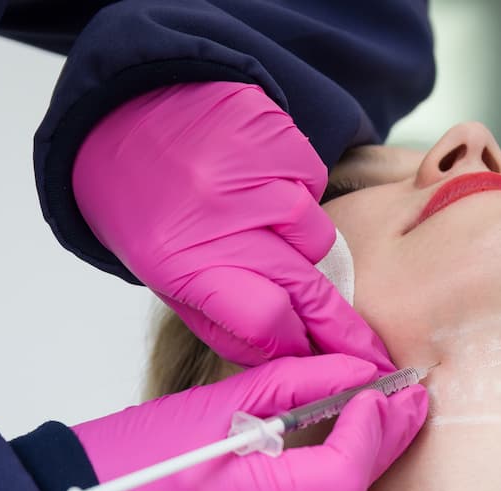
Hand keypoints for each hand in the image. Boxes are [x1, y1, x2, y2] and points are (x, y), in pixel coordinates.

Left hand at [72, 81, 386, 367]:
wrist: (130, 116)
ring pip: (320, 242)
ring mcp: (258, 175)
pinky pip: (316, 192)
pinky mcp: (282, 142)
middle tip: (371, 354)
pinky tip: (266, 190)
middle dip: (344, 329)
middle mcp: (224, 218)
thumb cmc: (150, 211)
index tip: (332, 364)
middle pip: (309, 290)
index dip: (304, 345)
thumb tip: (297, 358)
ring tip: (269, 235)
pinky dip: (301, 202)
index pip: (267, 318)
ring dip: (307, 252)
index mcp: (184, 262)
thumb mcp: (169, 283)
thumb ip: (231, 327)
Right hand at [72, 354, 426, 490]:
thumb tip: (357, 373)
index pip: (339, 478)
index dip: (371, 434)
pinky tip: (332, 456)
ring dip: (356, 465)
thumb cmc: (125, 460)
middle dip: (381, 442)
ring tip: (379, 418)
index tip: (385, 392)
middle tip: (409, 400)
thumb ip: (293, 386)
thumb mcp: (211, 405)